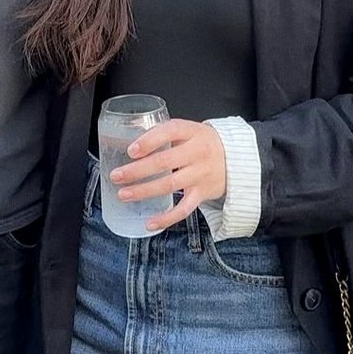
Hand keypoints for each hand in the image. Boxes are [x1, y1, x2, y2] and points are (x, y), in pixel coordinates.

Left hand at [109, 118, 225, 231]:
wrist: (236, 158)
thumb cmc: (203, 142)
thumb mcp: (189, 130)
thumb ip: (165, 135)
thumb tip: (132, 147)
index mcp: (192, 131)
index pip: (170, 132)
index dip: (149, 141)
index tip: (130, 150)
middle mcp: (197, 153)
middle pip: (165, 162)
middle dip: (137, 170)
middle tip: (116, 175)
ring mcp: (200, 174)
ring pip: (170, 185)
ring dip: (144, 191)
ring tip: (124, 194)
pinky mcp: (202, 194)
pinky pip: (184, 209)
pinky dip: (166, 218)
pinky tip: (149, 222)